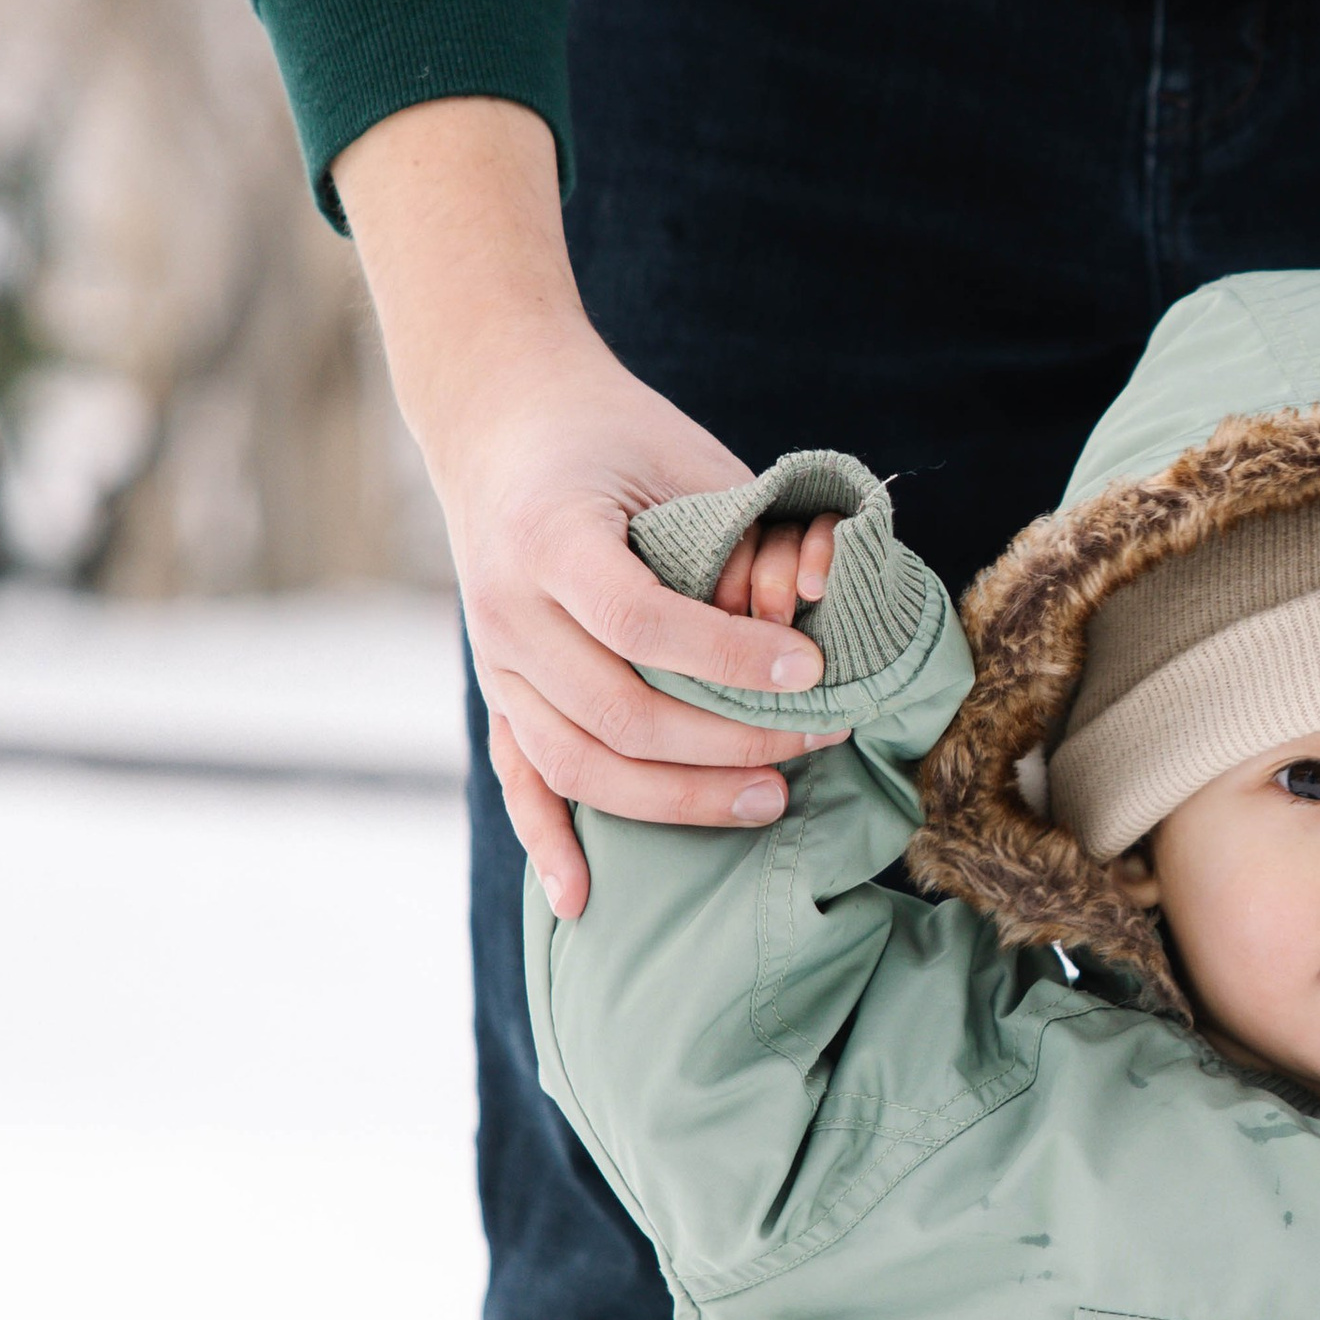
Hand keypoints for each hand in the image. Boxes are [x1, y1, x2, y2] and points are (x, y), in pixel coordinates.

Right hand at [334, 97, 847, 917]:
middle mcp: (506, 604)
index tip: (812, 668)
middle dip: (728, 740)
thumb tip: (825, 609)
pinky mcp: (498, 691)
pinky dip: (548, 842)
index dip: (730, 656)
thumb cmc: (617, 436)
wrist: (504, 420)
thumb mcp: (684, 459)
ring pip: (578, 760)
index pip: (640, 619)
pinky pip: (519, 779)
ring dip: (676, 798)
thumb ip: (745, 533)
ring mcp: (495, 657)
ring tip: (767, 800)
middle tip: (815, 741)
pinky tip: (582, 899)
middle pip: (615, 707)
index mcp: (549, 533)